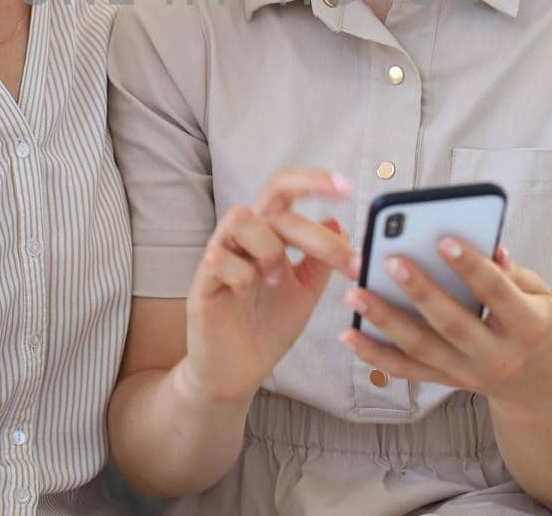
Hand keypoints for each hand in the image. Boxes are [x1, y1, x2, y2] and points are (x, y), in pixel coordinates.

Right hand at [177, 169, 358, 404]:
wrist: (239, 371)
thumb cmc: (268, 326)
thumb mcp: (306, 291)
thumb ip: (320, 259)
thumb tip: (337, 222)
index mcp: (269, 233)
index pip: (287, 190)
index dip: (314, 181)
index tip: (349, 188)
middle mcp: (244, 237)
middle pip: (271, 196)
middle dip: (310, 220)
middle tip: (342, 255)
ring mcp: (220, 256)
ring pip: (240, 218)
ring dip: (269, 247)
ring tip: (277, 278)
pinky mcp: (202, 284)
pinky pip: (219, 258)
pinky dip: (242, 273)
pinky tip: (247, 292)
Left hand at [339, 241, 551, 414]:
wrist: (542, 387)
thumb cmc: (539, 325)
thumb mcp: (542, 296)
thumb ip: (513, 273)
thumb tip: (488, 245)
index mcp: (528, 327)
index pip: (496, 293)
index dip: (471, 266)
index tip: (443, 239)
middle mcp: (497, 356)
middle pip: (452, 323)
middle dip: (418, 291)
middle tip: (388, 260)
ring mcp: (469, 374)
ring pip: (421, 348)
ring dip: (384, 320)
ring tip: (354, 292)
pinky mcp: (447, 382)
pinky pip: (407, 371)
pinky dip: (375, 355)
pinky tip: (349, 334)